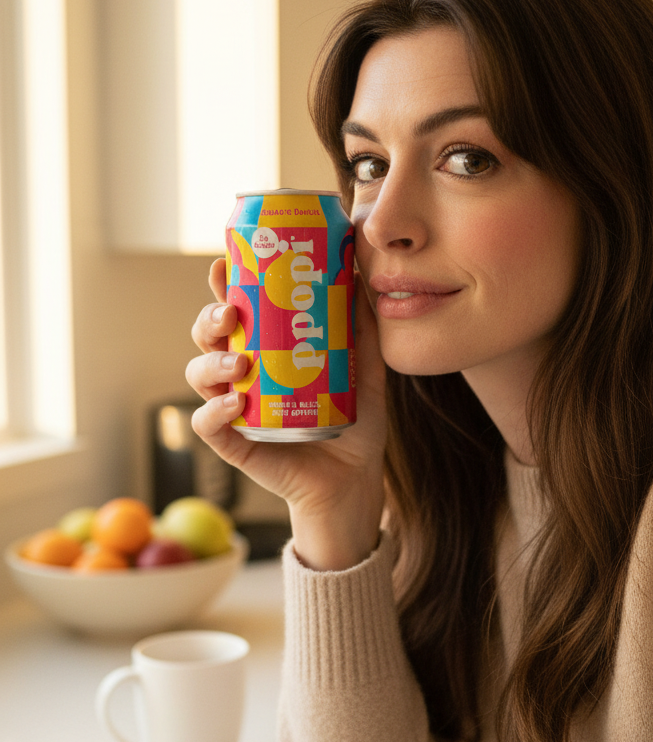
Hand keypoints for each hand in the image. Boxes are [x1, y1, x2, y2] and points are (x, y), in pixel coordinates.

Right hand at [186, 259, 387, 569]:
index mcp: (264, 349)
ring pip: (198, 374)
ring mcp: (233, 407)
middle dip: (209, 318)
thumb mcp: (365, 369)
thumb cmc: (353, 420)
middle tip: (231, 314)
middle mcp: (242, 373)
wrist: (353, 477)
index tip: (222, 264)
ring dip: (211, 363)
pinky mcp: (233, 442)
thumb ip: (362, 329)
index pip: (235, 310)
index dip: (221, 286)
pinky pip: (207, 423)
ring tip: (239, 365)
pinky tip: (236, 404)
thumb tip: (358, 276)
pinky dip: (214, 411)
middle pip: (207, 335)